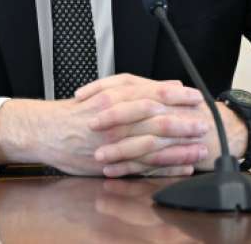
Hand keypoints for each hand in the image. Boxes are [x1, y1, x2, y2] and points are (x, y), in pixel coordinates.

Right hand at [0, 75, 209, 175]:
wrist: (46, 131)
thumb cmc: (76, 112)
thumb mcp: (106, 91)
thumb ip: (138, 89)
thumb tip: (170, 85)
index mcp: (114, 98)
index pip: (152, 94)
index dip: (177, 96)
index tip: (196, 97)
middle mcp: (115, 119)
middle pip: (156, 120)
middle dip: (183, 122)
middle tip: (204, 122)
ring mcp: (113, 142)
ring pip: (152, 144)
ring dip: (179, 146)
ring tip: (200, 147)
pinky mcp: (112, 162)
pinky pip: (143, 166)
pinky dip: (165, 166)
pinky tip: (183, 166)